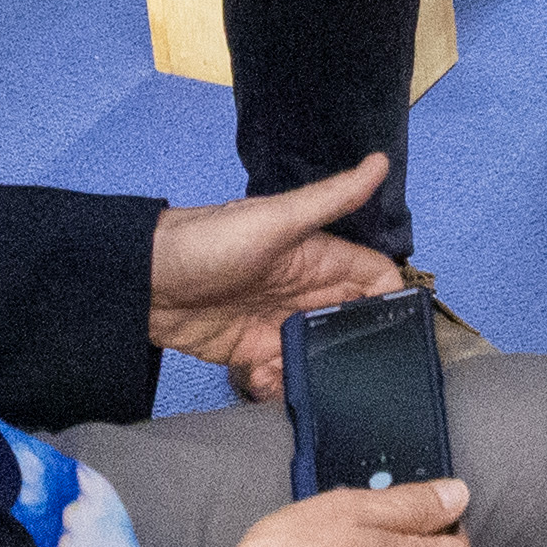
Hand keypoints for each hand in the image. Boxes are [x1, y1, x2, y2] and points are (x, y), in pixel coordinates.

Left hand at [146, 161, 411, 385]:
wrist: (144, 281)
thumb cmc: (210, 242)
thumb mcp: (274, 220)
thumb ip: (329, 199)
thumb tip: (380, 161)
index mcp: (319, 257)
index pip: (376, 279)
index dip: (394, 302)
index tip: (402, 332)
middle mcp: (307, 292)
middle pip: (354, 322)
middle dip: (363, 347)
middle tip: (365, 373)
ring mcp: (281, 323)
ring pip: (324, 354)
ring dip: (324, 371)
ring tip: (312, 381)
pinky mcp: (255, 353)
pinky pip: (286, 374)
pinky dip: (286, 385)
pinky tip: (272, 385)